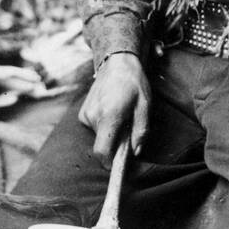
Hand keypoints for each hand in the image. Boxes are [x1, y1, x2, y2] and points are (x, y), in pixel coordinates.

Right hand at [78, 52, 150, 168]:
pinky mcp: (83, 113)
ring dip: (111, 132)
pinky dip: (104, 125)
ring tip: (122, 115)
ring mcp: (85, 114)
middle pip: (102, 145)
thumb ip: (140, 132)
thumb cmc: (133, 84)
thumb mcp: (145, 107)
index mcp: (109, 116)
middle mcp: (93, 117)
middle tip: (129, 129)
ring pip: (99, 136)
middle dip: (116, 144)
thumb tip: (136, 152)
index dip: (109, 163)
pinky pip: (94, 128)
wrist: (117, 62)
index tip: (118, 166)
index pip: (102, 151)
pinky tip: (112, 111)